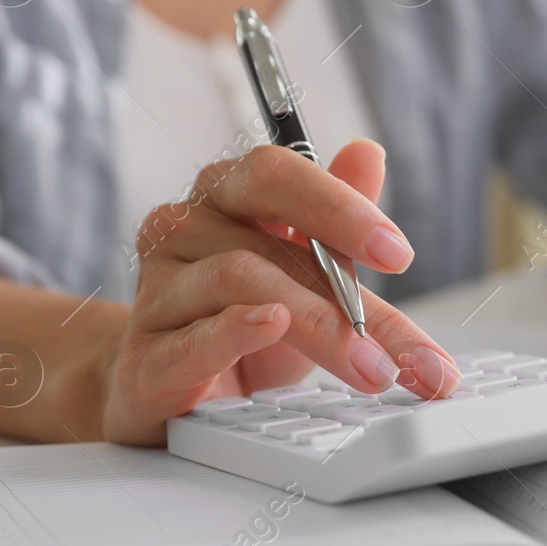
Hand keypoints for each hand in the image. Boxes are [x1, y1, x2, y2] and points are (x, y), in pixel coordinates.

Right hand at [97, 139, 460, 445]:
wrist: (169, 393)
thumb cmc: (243, 322)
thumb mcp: (305, 272)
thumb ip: (336, 221)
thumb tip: (369, 152)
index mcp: (227, 197)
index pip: (278, 176)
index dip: (340, 207)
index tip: (398, 253)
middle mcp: (183, 230)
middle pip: (265, 240)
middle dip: (346, 289)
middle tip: (401, 339)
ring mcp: (158, 291)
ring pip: (239, 284)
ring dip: (318, 326)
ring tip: (371, 366)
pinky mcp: (145, 358)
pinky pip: (192, 338)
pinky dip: (236, 331)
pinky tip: (272, 327)